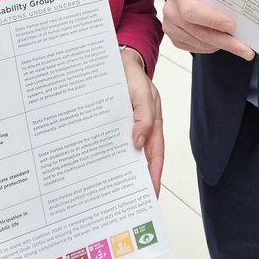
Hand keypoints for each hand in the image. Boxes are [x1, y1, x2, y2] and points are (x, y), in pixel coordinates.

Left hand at [120, 48, 163, 195]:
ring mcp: (128, 125)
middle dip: (139, 179)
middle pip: (142, 157)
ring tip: (115, 191)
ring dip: (123, 169)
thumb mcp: (140, 90)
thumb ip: (142, 115)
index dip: (154, 173)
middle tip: (131, 201)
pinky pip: (114, 141)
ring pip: (128, 152)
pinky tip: (103, 165)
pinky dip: (111, 154)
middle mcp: (141, 126)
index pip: (155, 153)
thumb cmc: (130, 73)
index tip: (151, 193)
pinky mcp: (115, 123)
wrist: (116, 58)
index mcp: (153, 121)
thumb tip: (138, 144)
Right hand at [162, 0, 253, 59]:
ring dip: (221, 46)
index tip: (232, 26)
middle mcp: (172, 9)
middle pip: (198, 31)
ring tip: (240, 46)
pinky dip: (212, 47)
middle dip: (225, 41)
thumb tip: (246, 11)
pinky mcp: (175, 38)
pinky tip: (223, 42)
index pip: (193, 10)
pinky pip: (196, 48)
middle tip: (246, 49)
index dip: (212, 20)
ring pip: (200, 43)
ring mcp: (170, 26)